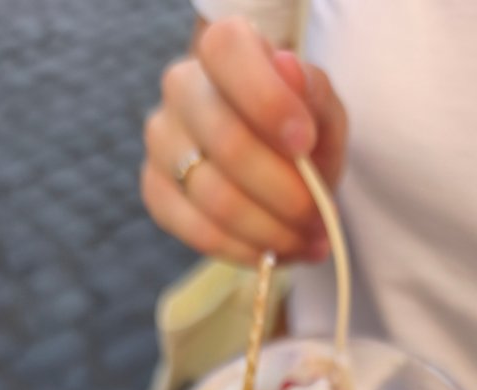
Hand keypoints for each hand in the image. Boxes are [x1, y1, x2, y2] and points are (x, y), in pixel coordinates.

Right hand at [141, 17, 347, 263]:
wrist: (266, 154)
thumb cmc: (295, 125)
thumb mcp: (321, 108)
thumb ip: (314, 95)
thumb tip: (289, 72)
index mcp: (223, 48)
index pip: (227, 55)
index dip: (267, 102)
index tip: (304, 144)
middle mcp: (182, 87)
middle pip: (228, 145)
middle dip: (286, 194)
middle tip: (321, 218)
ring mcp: (161, 141)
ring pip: (215, 199)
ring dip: (272, 232)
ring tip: (309, 243)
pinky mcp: (155, 190)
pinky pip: (198, 232)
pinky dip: (244, 251)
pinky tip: (275, 254)